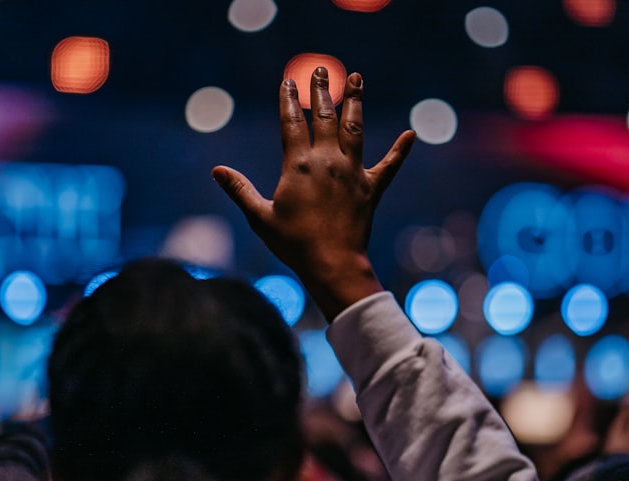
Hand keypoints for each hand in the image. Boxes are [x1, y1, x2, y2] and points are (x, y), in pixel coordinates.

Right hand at [213, 67, 414, 320]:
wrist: (333, 264)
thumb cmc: (294, 244)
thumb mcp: (260, 217)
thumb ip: (240, 190)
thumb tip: (217, 171)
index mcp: (299, 165)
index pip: (292, 122)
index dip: (289, 100)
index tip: (288, 81)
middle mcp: (328, 161)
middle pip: (325, 116)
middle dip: (322, 90)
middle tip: (321, 70)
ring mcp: (353, 173)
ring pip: (355, 129)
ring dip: (355, 102)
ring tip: (357, 78)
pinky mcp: (371, 188)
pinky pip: (390, 165)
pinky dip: (401, 150)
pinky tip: (412, 134)